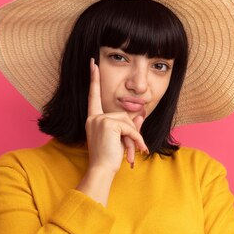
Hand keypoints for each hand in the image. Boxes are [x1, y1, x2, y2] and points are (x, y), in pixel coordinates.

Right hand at [86, 58, 147, 172]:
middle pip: (123, 114)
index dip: (94, 79)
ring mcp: (100, 120)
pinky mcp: (108, 124)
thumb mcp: (121, 140)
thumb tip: (141, 115)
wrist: (102, 171)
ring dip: (134, 137)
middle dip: (132, 130)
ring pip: (128, 121)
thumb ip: (130, 126)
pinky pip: (130, 127)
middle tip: (135, 149)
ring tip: (133, 152)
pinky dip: (136, 139)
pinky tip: (136, 150)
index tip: (92, 62)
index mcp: (93, 119)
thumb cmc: (109, 159)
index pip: (94, 95)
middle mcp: (94, 117)